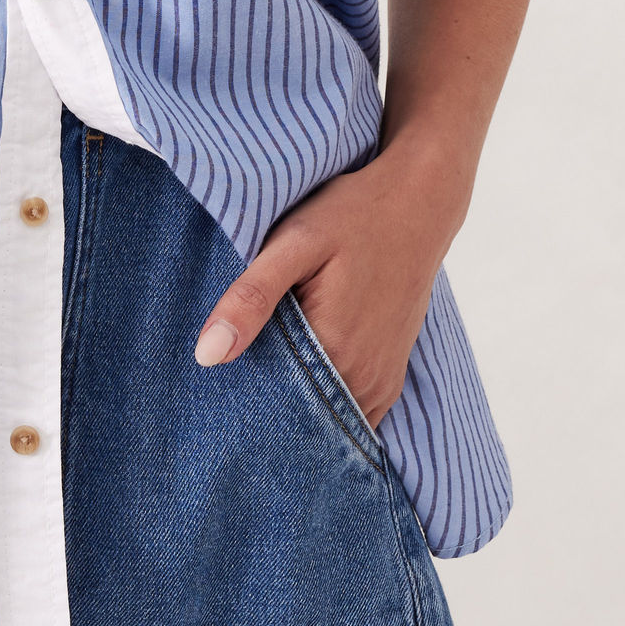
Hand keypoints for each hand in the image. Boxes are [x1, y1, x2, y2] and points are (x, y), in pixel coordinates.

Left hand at [192, 143, 467, 429]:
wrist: (417, 204)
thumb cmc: (352, 216)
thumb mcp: (293, 244)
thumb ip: (251, 298)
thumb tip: (206, 356)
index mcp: (334, 351)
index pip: (269, 409)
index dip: (236, 404)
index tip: (210, 397)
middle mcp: (362, 379)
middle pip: (296, 419)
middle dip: (261, 413)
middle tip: (227, 393)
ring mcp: (380, 382)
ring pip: (324, 421)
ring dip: (293, 411)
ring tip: (259, 381)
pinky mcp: (389, 377)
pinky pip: (350, 413)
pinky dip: (322, 407)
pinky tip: (297, 379)